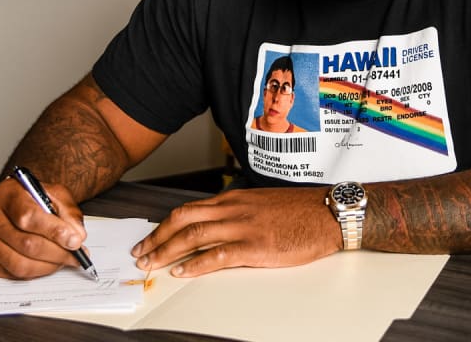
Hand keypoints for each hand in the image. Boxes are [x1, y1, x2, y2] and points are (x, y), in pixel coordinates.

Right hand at [0, 177, 89, 278]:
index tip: (74, 241)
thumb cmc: (30, 198)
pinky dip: (36, 273)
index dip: (54, 232)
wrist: (9, 203)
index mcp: (6, 195)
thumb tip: (77, 237)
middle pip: (26, 245)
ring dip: (49, 266)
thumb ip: (68, 212)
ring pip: (20, 265)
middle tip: (76, 255)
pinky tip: (47, 264)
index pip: (28, 217)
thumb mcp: (53, 194)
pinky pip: (14, 275)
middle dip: (58, 253)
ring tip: (64, 260)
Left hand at [131, 187, 341, 277]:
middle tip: (141, 252)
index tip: (151, 238)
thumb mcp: (263, 205)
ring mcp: (243, 226)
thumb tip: (218, 227)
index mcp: (235, 199)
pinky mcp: (256, 246)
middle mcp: (234, 209)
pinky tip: (183, 272)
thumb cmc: (301, 211)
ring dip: (168, 250)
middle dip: (157, 237)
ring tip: (152, 263)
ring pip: (194, 235)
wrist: (329, 213)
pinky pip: (218, 255)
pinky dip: (196, 264)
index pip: (190, 209)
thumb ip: (239, 214)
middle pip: (184, 219)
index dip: (165, 225)